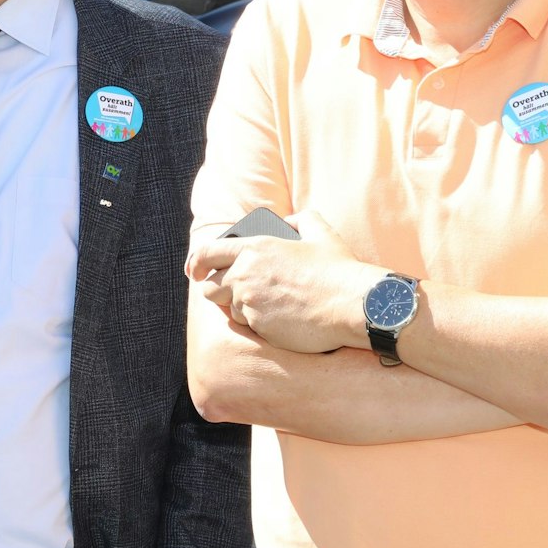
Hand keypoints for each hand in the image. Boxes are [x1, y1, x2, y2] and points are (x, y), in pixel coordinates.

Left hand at [184, 211, 373, 354]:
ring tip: (268, 306)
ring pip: (230, 310)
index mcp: (254, 248)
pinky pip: (248, 327)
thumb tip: (288, 221)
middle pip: (210, 288)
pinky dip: (258, 324)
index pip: (207, 254)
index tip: (194, 270)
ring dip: (242, 309)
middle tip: (232, 294)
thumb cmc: (339, 269)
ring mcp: (250, 303)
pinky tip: (279, 320)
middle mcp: (244, 275)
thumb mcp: (321, 232)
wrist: (353, 305)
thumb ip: (301, 219)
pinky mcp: (259, 328)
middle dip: (217, 291)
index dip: (196, 263)